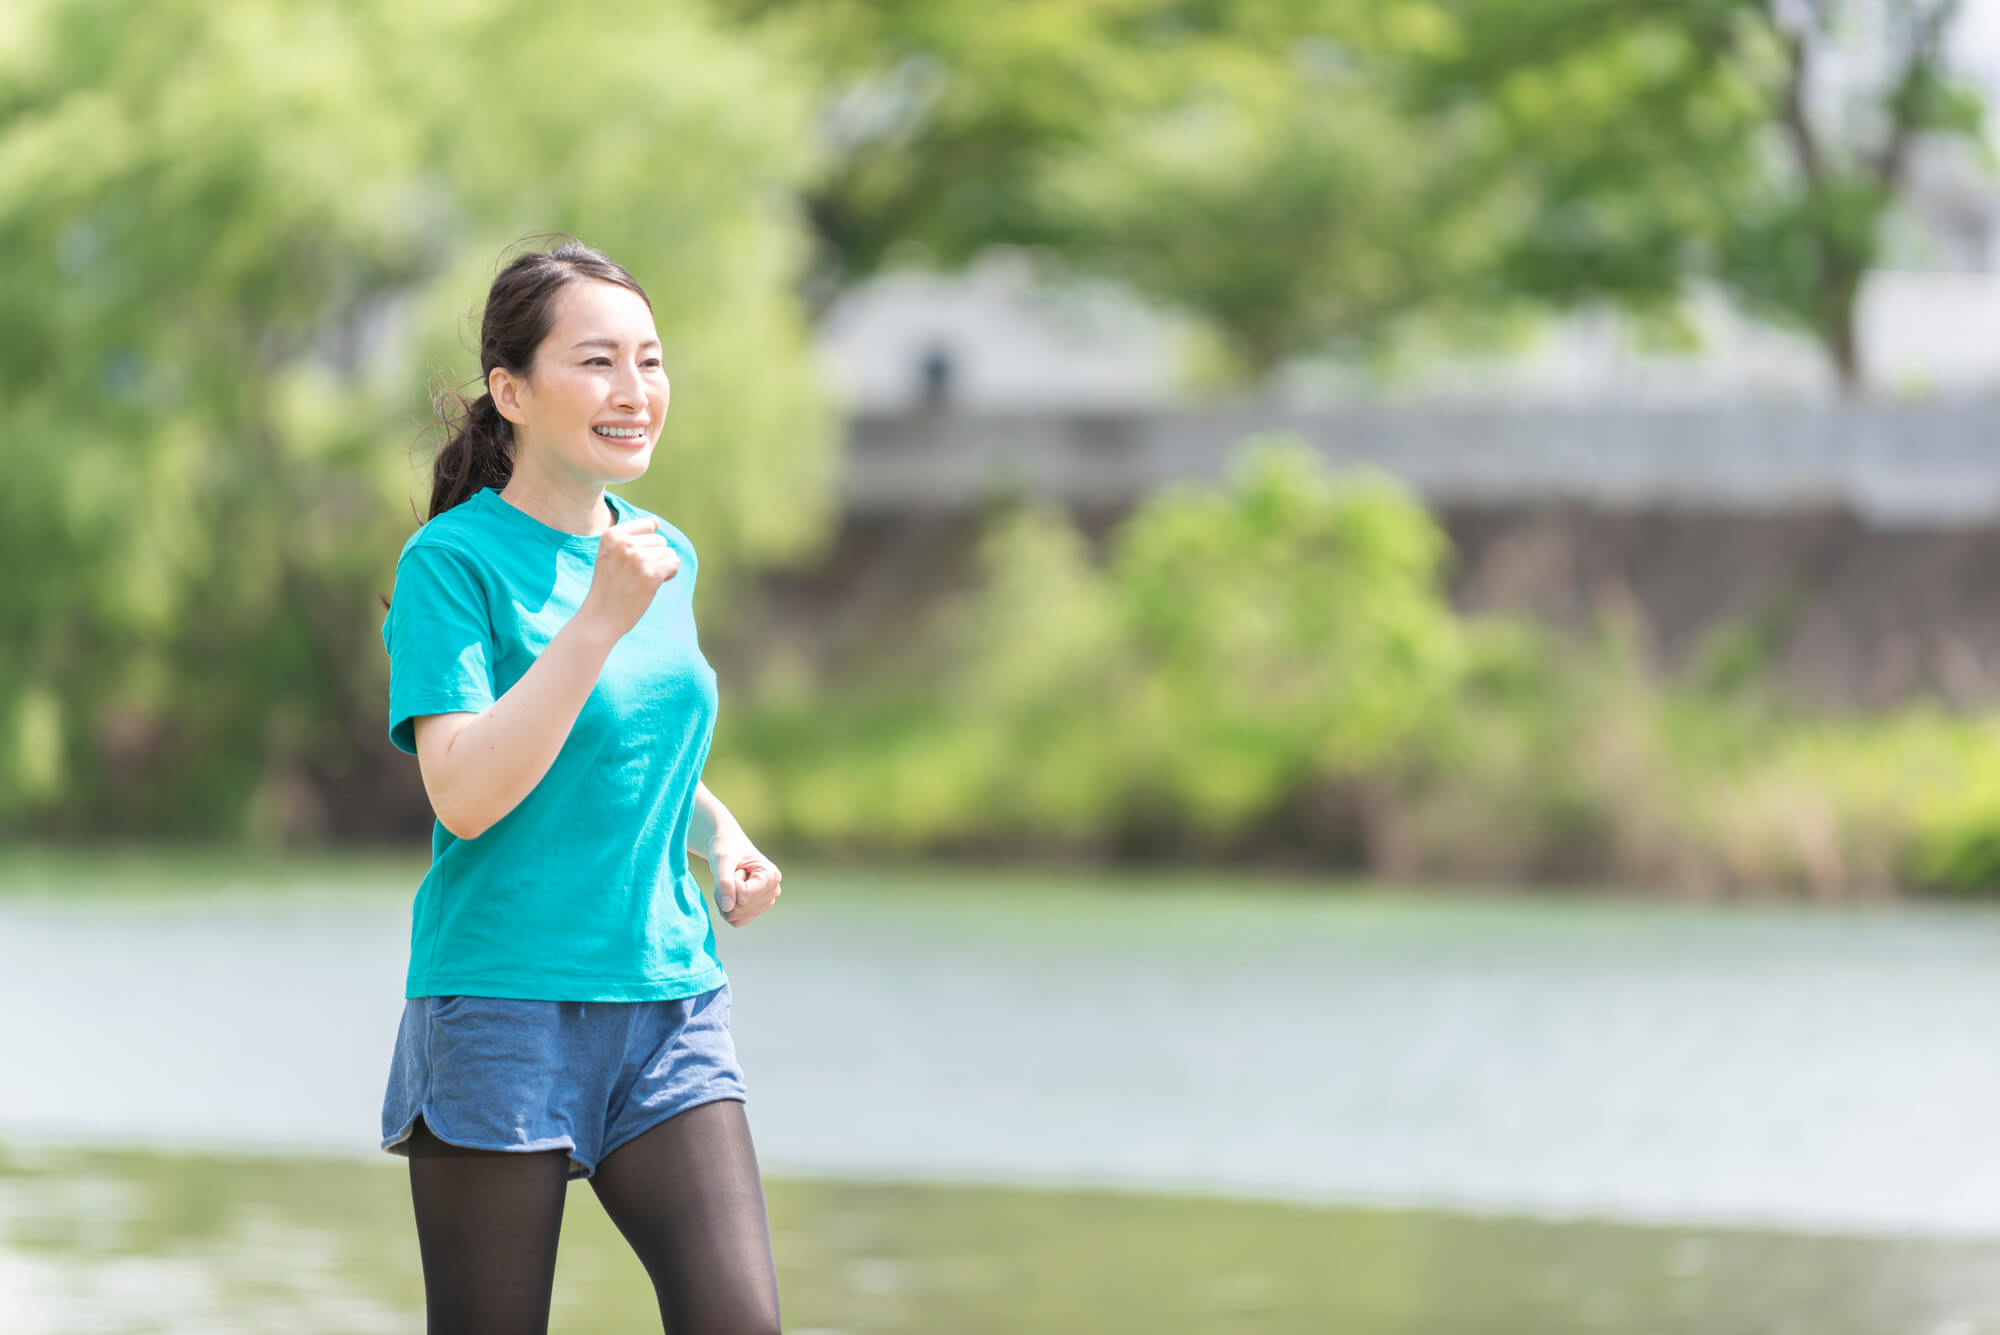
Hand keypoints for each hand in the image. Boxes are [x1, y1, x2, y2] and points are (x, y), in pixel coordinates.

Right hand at [579, 516, 679, 639]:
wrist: (600, 617)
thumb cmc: (609, 586)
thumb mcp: (610, 554)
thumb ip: (632, 536)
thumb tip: (656, 521)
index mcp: (612, 535)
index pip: (648, 525)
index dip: (647, 545)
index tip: (631, 561)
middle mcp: (624, 543)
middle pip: (660, 540)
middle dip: (655, 557)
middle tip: (637, 575)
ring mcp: (637, 558)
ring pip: (669, 552)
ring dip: (662, 567)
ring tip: (643, 581)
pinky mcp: (650, 573)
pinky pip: (674, 563)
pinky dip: (669, 574)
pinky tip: (654, 584)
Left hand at [710, 840, 781, 926]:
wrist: (728, 847)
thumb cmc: (726, 849)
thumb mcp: (722, 860)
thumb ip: (724, 882)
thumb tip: (727, 908)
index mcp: (771, 876)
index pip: (744, 897)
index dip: (731, 884)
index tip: (736, 868)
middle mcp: (774, 891)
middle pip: (740, 910)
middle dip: (727, 894)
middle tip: (730, 875)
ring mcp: (767, 902)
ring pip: (737, 917)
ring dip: (725, 901)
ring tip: (730, 882)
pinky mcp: (757, 910)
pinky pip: (736, 921)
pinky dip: (727, 910)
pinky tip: (730, 893)